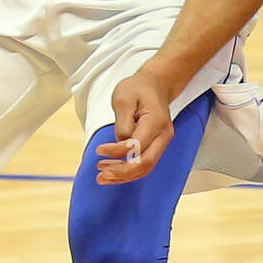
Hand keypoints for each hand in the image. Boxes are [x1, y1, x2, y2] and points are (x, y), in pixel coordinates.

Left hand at [95, 70, 174, 184]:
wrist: (155, 85)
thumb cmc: (138, 89)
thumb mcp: (123, 97)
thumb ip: (122, 122)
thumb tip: (119, 143)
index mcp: (156, 121)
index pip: (137, 145)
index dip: (116, 152)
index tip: (99, 150)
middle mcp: (163, 135)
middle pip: (145, 163)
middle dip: (122, 172)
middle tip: (101, 174)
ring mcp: (162, 142)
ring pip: (145, 168)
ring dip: (123, 176)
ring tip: (102, 177)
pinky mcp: (156, 146)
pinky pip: (144, 164)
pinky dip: (128, 172)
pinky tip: (112, 173)